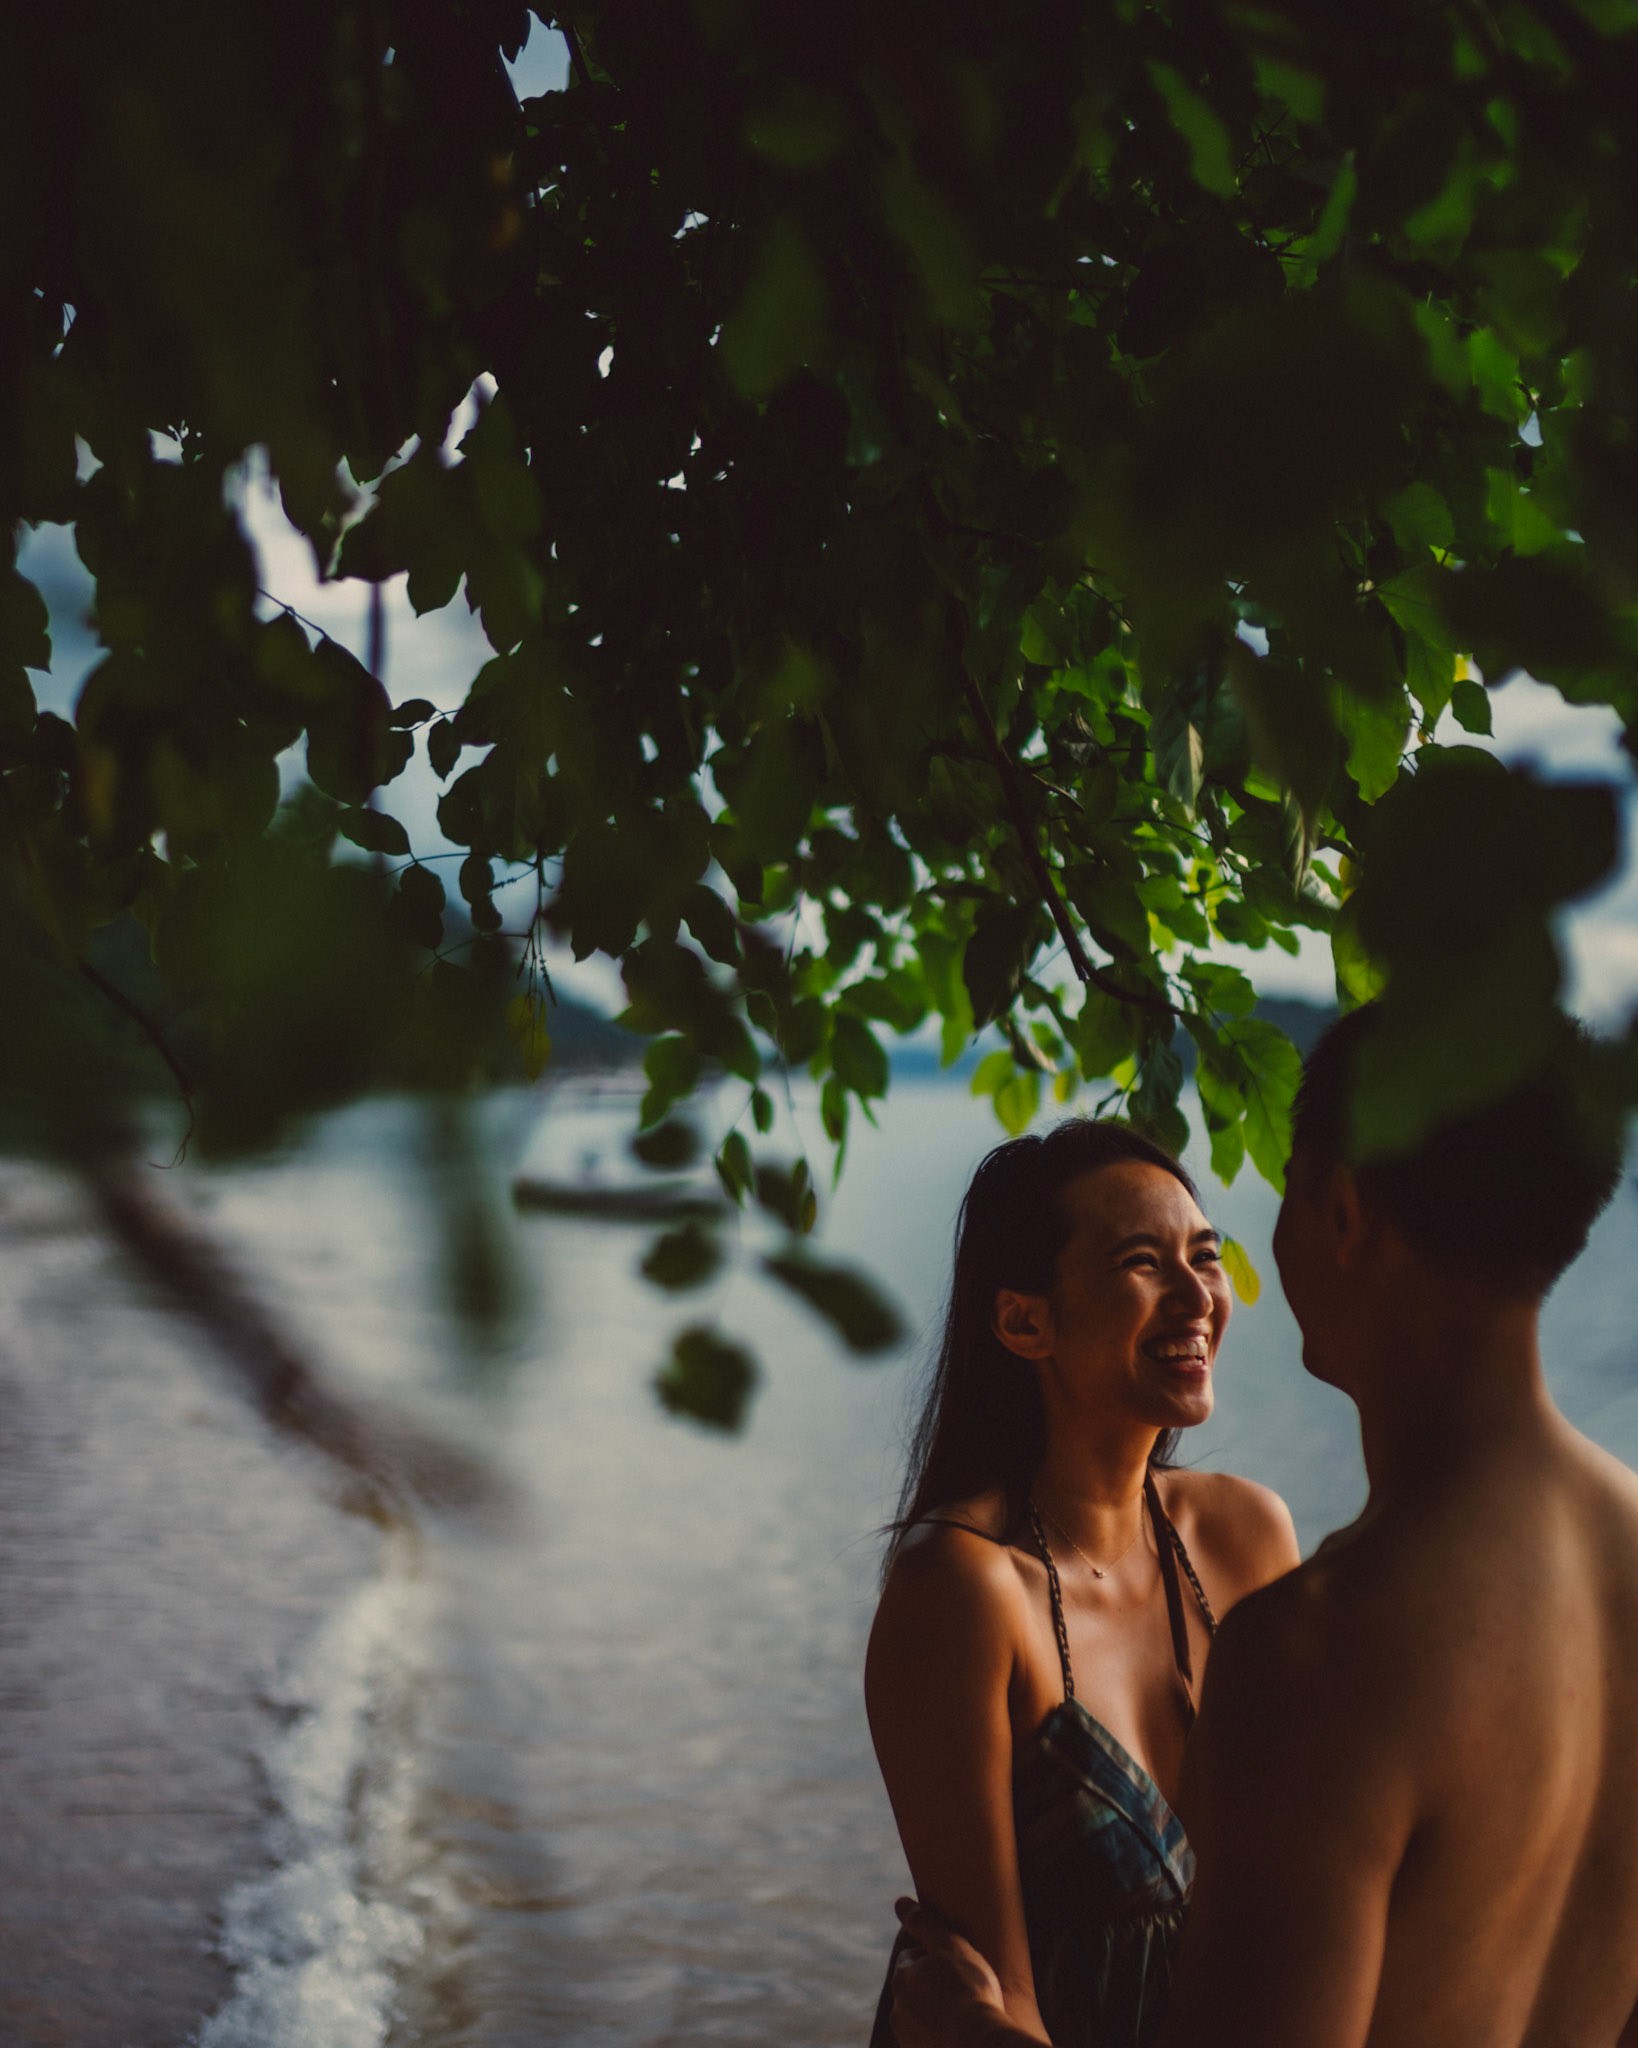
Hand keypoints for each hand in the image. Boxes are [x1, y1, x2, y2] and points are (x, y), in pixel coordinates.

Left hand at [891, 1897, 1017, 2047]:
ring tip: (964, 2014)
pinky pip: (928, 2040)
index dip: (934, 1958)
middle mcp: (898, 2010)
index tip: (956, 1965)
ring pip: (920, 2017)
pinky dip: (940, 2036)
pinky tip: (960, 2032)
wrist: (979, 2043)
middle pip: (915, 1989)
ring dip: (936, 2013)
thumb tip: (900, 1902)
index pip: (911, 1959)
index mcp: (902, 1978)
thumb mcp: (950, 1945)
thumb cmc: (969, 1991)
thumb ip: (924, 1922)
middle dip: (932, 1986)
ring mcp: (908, 2037)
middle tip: (962, 1989)